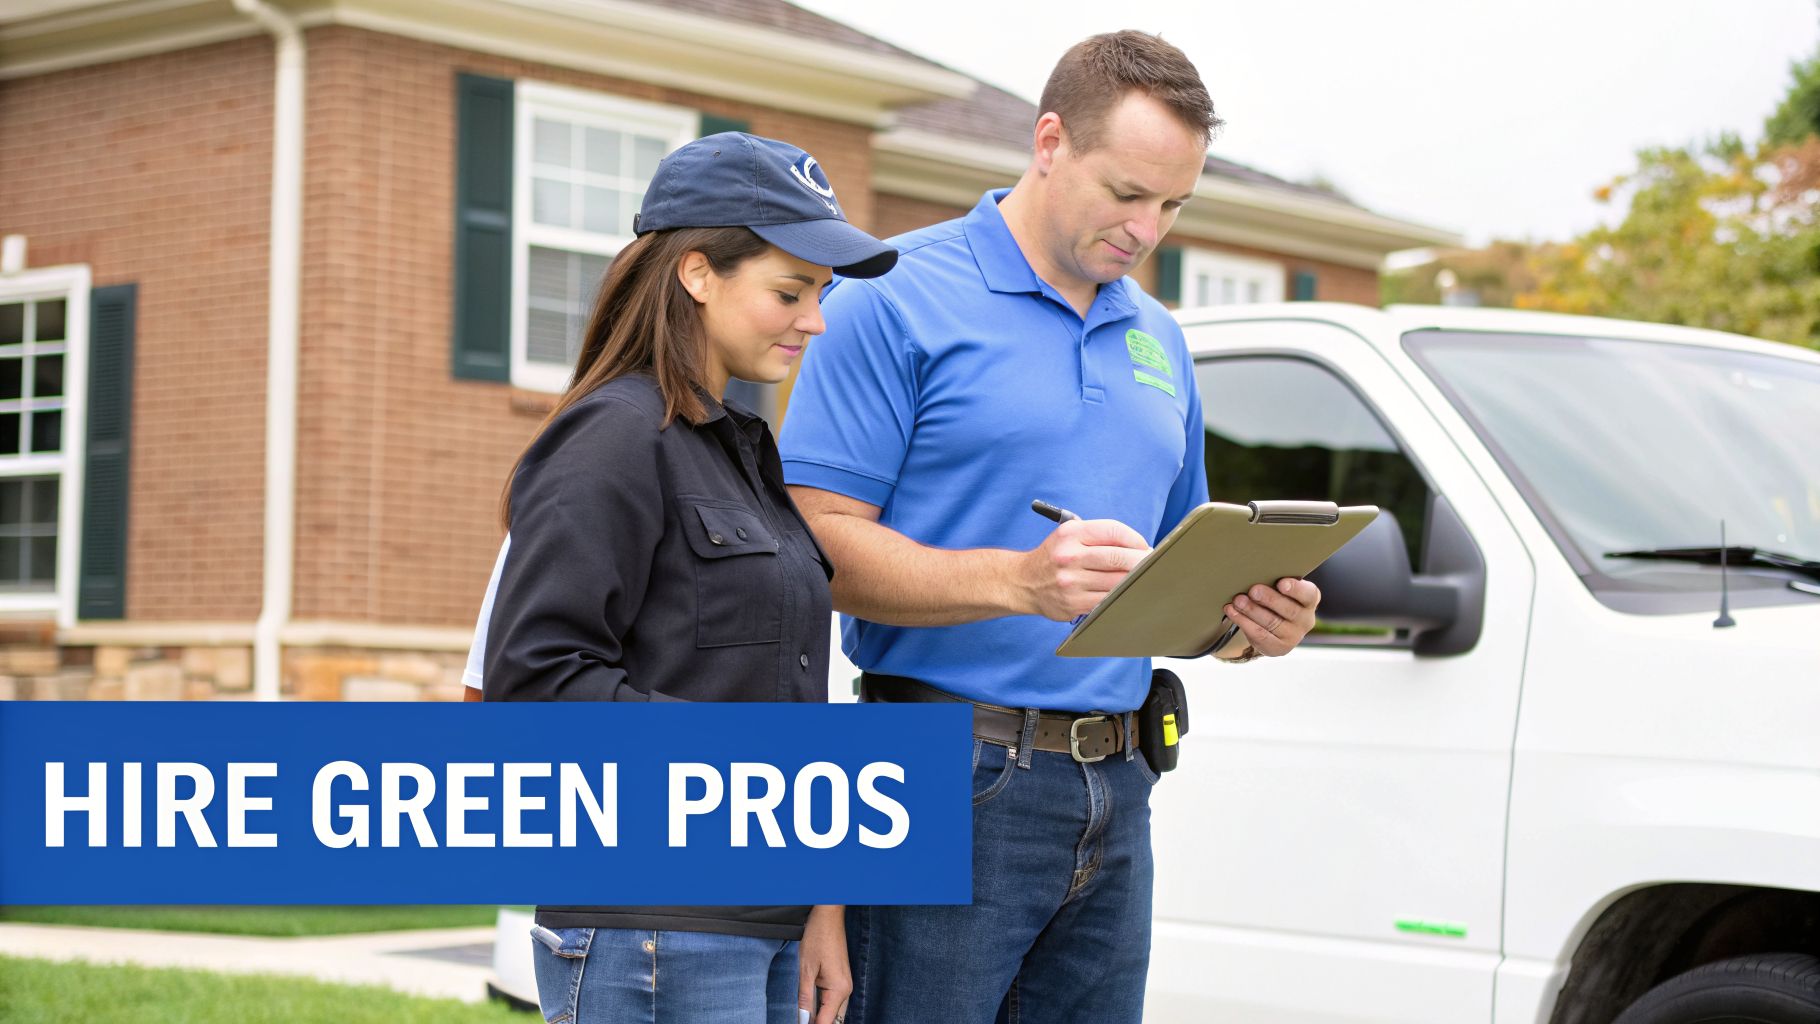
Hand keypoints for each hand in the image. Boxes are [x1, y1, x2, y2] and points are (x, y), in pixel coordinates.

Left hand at [799, 905, 849, 1023]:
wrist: (829, 917)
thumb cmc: (818, 937)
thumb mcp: (806, 969)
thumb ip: (805, 997)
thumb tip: (802, 1019)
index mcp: (839, 989)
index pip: (827, 1021)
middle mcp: (846, 989)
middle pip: (834, 1020)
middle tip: (801, 1022)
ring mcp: (846, 984)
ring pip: (835, 1012)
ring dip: (821, 1017)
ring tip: (805, 1018)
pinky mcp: (842, 979)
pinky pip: (835, 1001)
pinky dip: (824, 1008)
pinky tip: (812, 1009)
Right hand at [1020, 518, 1152, 620]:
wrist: (1023, 582)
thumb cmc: (1055, 556)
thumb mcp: (1070, 535)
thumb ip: (1100, 536)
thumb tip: (1141, 547)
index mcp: (1070, 534)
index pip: (1113, 531)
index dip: (1136, 539)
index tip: (1145, 547)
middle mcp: (1069, 557)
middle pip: (1118, 558)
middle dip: (1142, 561)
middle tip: (1154, 564)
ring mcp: (1070, 582)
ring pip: (1116, 582)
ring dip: (1135, 581)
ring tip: (1145, 579)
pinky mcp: (1073, 604)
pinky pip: (1108, 601)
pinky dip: (1122, 597)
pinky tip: (1128, 593)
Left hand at [1223, 577, 1320, 657]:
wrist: (1276, 628)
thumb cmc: (1277, 597)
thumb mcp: (1281, 588)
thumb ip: (1274, 580)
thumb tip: (1253, 569)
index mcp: (1310, 599)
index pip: (1307, 594)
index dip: (1295, 589)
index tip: (1281, 583)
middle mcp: (1306, 619)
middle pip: (1289, 610)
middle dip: (1269, 599)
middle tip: (1253, 590)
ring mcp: (1293, 636)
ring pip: (1271, 622)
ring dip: (1252, 610)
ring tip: (1238, 600)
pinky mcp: (1279, 647)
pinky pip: (1259, 635)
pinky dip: (1243, 621)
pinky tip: (1232, 611)